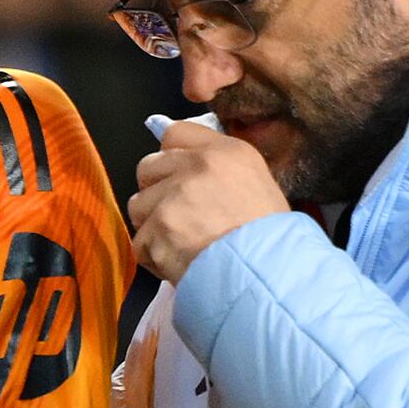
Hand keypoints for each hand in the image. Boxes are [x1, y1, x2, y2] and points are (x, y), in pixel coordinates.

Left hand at [128, 114, 287, 285]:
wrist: (266, 274)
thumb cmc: (270, 238)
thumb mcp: (257, 184)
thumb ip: (219, 168)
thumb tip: (181, 160)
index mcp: (225, 151)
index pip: (175, 133)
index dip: (170, 157)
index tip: (176, 177)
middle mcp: (197, 166)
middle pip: (147, 167)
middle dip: (156, 192)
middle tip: (178, 217)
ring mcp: (174, 197)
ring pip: (138, 206)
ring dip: (152, 228)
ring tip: (181, 244)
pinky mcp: (158, 229)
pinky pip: (140, 243)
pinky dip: (154, 258)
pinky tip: (179, 263)